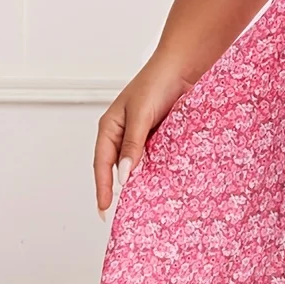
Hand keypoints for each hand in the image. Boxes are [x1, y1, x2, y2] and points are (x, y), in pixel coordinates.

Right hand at [94, 56, 194, 219]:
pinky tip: (160, 186)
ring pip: (136, 166)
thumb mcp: (140, 115)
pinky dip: (155, 173)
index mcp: (109, 127)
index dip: (102, 188)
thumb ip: (132, 145)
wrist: (182, 68)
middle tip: (121, 215)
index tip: (104, 209)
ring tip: (141, 206)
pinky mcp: (159, 138)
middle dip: (117, 191)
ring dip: (138, 184)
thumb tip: (123, 175)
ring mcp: (141, 137)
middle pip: (116, 168)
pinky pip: (154, 160)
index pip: (101, 164)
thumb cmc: (156, 83)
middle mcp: (123, 134)